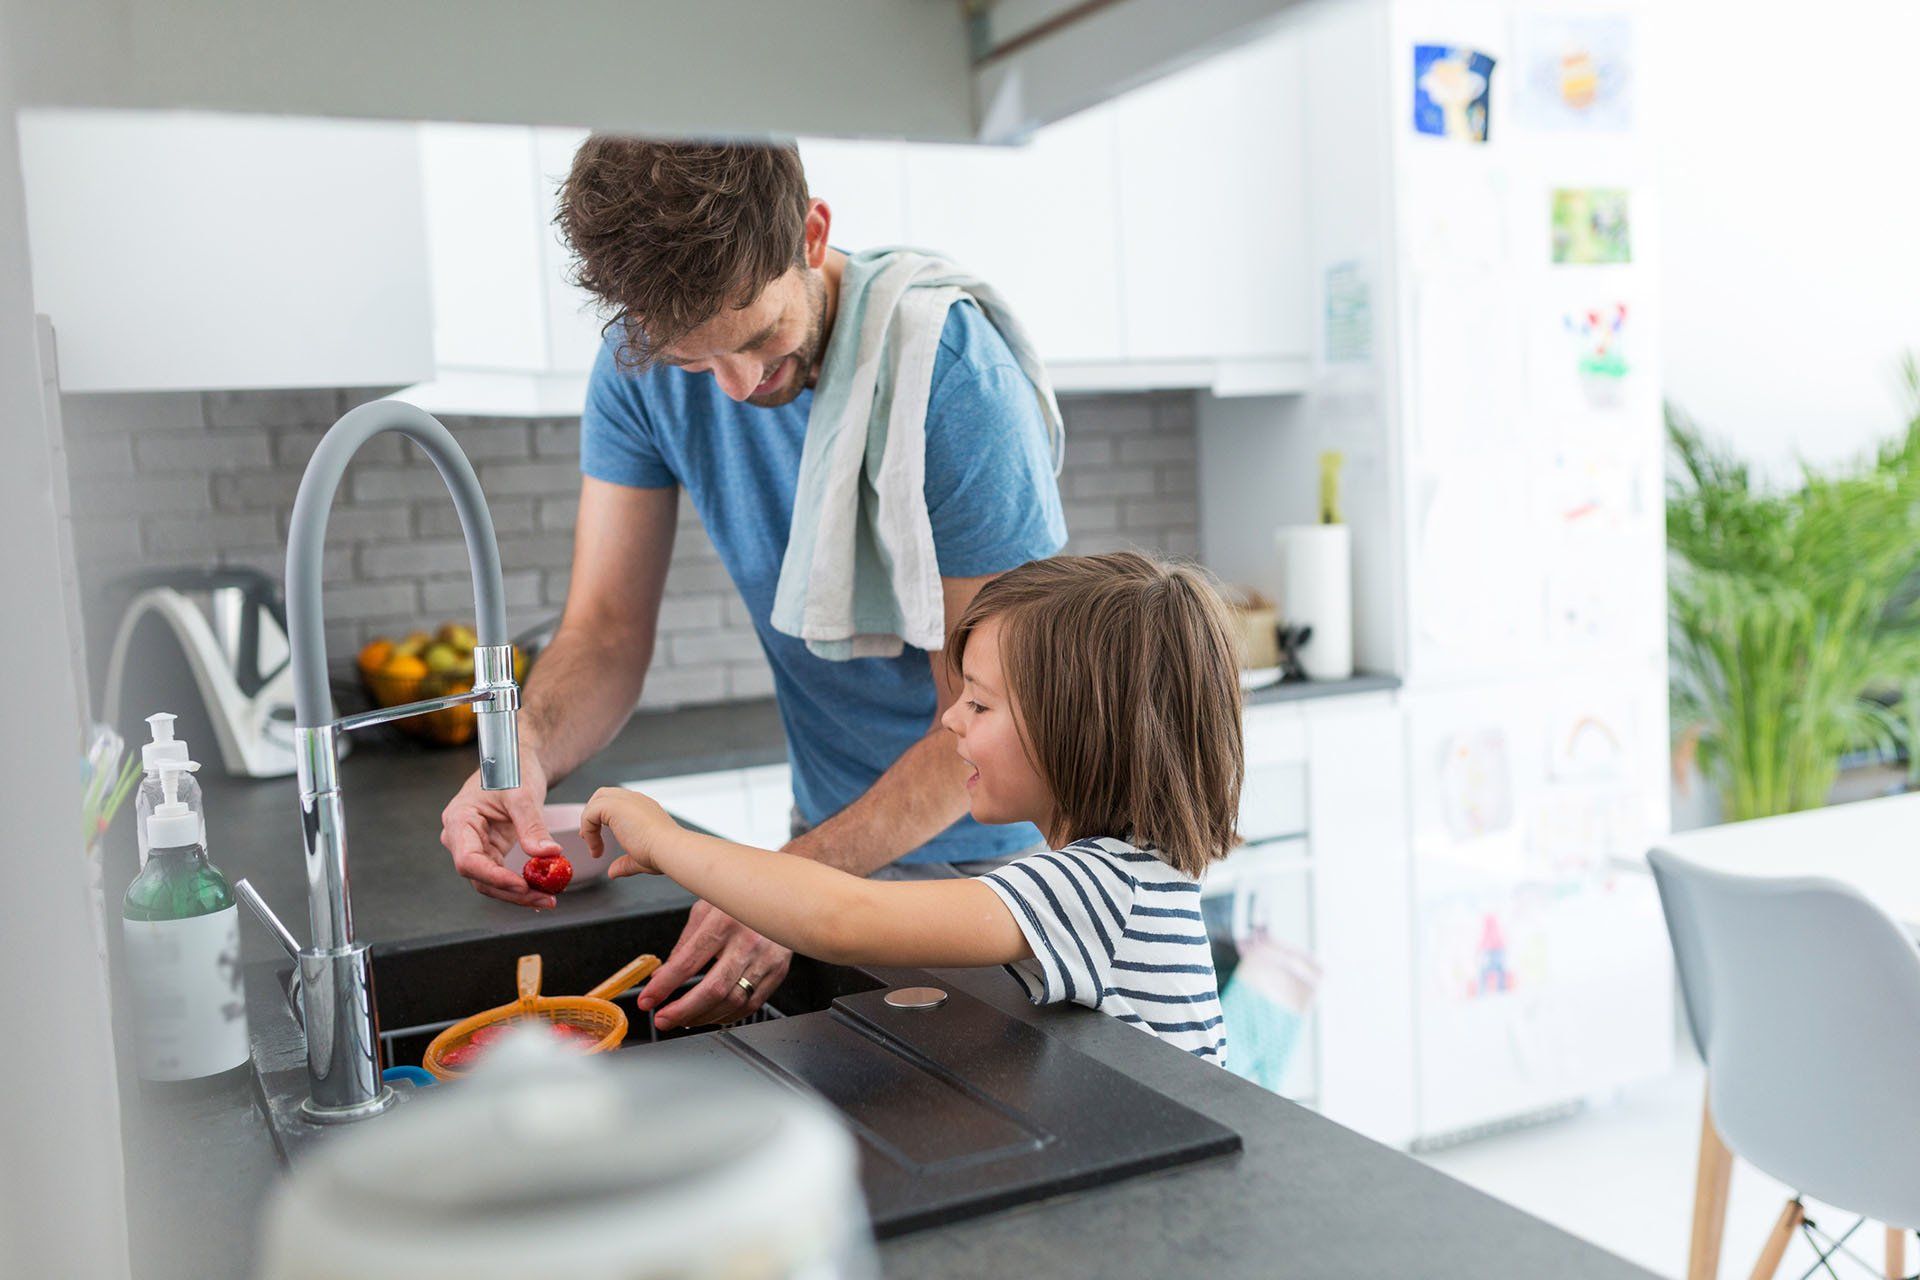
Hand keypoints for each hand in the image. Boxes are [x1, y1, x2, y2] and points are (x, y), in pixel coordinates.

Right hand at [438, 744, 560, 908]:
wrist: (516, 760)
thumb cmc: (512, 767)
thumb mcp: (523, 793)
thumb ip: (532, 825)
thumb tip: (548, 854)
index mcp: (460, 820)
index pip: (469, 860)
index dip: (494, 877)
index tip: (522, 885)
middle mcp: (461, 837)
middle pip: (480, 877)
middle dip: (512, 892)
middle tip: (546, 898)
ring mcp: (475, 846)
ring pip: (491, 881)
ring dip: (519, 893)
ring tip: (548, 897)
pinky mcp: (491, 850)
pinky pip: (502, 874)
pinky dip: (521, 884)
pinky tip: (541, 892)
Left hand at [578, 786, 677, 876]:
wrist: (669, 848)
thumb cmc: (662, 854)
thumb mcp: (640, 859)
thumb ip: (625, 864)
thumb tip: (613, 872)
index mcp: (644, 808)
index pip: (618, 802)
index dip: (604, 817)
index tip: (600, 839)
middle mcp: (635, 800)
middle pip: (604, 794)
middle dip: (593, 812)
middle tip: (588, 835)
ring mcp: (626, 800)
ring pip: (597, 799)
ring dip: (589, 821)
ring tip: (589, 841)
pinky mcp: (614, 806)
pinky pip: (590, 813)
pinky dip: (589, 830)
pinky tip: (595, 847)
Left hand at [637, 901, 791, 1030]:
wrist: (784, 893)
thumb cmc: (742, 898)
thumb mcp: (706, 909)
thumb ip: (683, 944)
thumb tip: (662, 976)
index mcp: (724, 921)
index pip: (687, 962)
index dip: (663, 986)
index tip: (647, 999)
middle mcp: (747, 940)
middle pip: (713, 989)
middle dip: (682, 1011)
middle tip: (663, 1019)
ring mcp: (766, 958)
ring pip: (732, 1001)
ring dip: (703, 1017)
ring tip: (684, 1018)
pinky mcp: (778, 971)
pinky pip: (751, 1004)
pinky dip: (727, 1015)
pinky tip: (712, 1014)